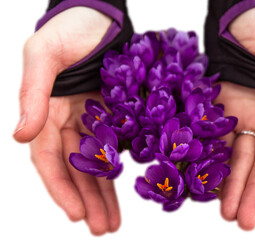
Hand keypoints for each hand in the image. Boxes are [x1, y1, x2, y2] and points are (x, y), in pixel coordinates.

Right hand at [13, 7, 119, 234]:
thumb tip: (19, 136)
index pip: (49, 160)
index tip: (77, 215)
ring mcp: (94, 119)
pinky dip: (123, 169)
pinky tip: (129, 189)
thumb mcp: (43, 54)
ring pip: (99, 164)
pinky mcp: (117, 114)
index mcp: (47, 113)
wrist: (101, 17)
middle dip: (88, 200)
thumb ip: (33, 94)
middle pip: (76, 169)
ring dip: (105, 193)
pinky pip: (119, 146)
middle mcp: (69, 121)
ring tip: (115, 222)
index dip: (61, 188)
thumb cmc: (69, 30)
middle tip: (103, 228)